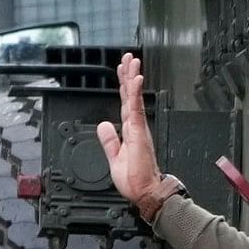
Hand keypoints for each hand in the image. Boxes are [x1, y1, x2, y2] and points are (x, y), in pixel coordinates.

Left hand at [97, 52, 172, 208]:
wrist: (144, 191)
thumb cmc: (134, 179)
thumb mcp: (114, 157)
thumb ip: (109, 141)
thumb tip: (103, 125)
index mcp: (130, 131)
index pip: (125, 103)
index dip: (123, 86)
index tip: (123, 71)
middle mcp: (136, 126)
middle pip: (130, 95)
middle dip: (128, 75)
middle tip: (129, 58)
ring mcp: (138, 127)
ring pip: (133, 97)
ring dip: (132, 78)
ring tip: (132, 61)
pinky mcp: (139, 131)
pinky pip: (135, 107)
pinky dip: (135, 92)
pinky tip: (135, 79)